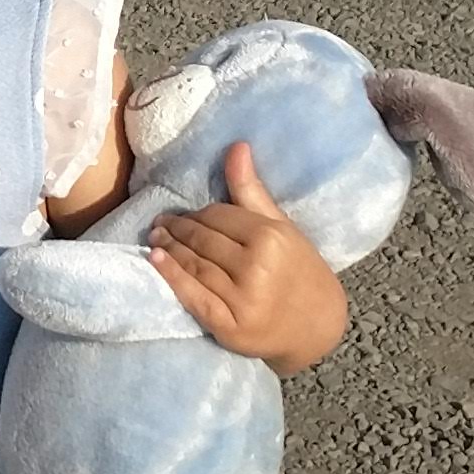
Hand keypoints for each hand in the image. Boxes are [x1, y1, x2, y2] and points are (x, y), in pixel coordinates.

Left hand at [145, 144, 348, 371]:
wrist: (319, 327)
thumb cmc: (301, 271)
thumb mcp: (282, 227)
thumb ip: (252, 190)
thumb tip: (236, 145)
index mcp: (270, 238)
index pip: (218, 216)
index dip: (198, 214)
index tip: (185, 213)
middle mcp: (255, 267)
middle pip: (202, 240)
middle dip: (178, 229)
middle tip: (160, 222)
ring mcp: (241, 300)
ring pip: (194, 265)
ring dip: (169, 249)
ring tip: (155, 238)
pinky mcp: (229, 326)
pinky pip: (193, 297)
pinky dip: (171, 277)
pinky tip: (156, 261)